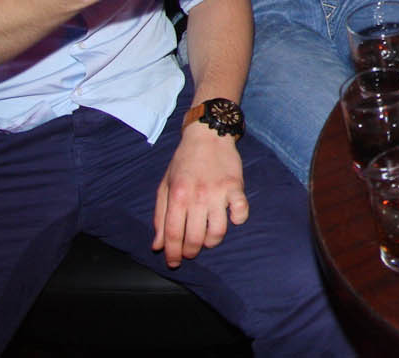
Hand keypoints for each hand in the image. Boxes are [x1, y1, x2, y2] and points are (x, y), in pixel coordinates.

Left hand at [152, 123, 248, 267]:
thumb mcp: (165, 186)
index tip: (173, 262)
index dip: (172, 253)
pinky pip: (241, 212)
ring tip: (207, 239)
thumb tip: (158, 245)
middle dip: (190, 252)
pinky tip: (231, 218)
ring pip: (218, 231)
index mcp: (177, 195)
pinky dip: (237, 220)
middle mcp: (197, 196)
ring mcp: (218, 192)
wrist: (207, 135)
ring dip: (211, 242)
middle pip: (194, 238)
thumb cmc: (184, 162)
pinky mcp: (236, 187)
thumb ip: (160, 216)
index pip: (172, 234)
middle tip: (190, 252)